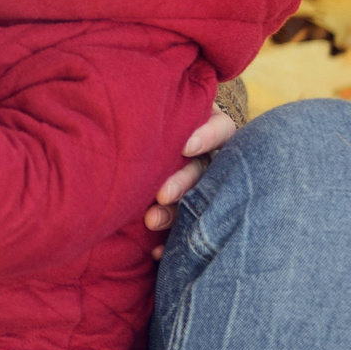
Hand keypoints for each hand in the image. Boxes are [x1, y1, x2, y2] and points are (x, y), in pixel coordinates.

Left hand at [143, 103, 236, 254]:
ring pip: (197, 200)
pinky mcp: (189, 212)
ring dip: (176, 213)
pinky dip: (171, 241)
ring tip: (151, 221)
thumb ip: (150, 109)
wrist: (131, 146)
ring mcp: (200, 185)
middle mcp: (208, 157)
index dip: (207, 137)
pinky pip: (186, 229)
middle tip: (161, 195)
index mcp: (206, 126)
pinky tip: (155, 252)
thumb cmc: (143, 118)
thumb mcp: (154, 108)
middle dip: (183, 183)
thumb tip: (129, 97)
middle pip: (205, 169)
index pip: (221, 130)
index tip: (185, 147)